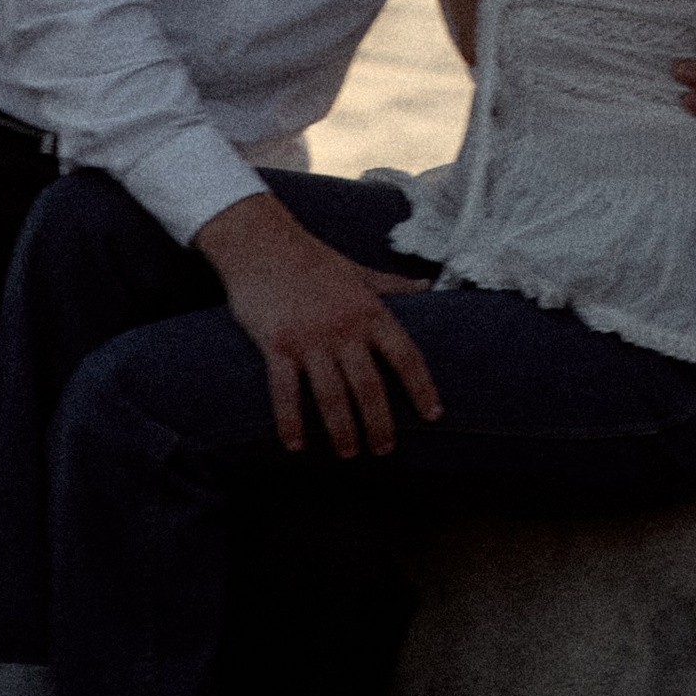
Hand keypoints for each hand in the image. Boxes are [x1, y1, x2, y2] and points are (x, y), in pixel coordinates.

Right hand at [195, 192, 439, 459]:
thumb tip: (428, 285)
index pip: (406, 356)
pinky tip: (296, 445)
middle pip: (370, 387)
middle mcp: (344, 327)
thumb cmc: (313, 259)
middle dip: (380, 425)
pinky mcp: (276, 344)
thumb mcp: (358, 271)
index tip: (434, 415)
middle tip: (384, 451)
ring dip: (342, 431)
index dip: (422, 388)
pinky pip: (285, 391)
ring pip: (332, 396)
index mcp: (370, 310)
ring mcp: (309, 337)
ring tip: (349, 453)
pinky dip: (291, 421)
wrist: (261, 241)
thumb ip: (392, 285)